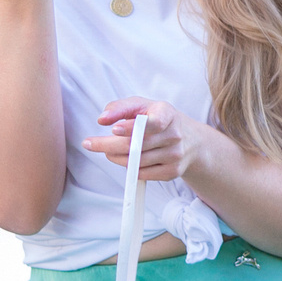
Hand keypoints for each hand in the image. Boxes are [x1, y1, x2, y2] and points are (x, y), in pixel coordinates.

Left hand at [85, 98, 210, 181]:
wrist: (192, 141)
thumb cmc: (159, 119)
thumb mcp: (143, 106)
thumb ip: (120, 107)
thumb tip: (102, 119)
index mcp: (167, 114)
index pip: (151, 122)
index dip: (132, 127)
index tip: (113, 129)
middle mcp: (174, 135)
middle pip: (135, 145)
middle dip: (107, 145)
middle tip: (90, 143)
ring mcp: (174, 155)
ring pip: (136, 162)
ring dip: (115, 157)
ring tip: (108, 151)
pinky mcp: (172, 171)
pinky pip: (142, 174)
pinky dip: (129, 168)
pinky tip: (125, 159)